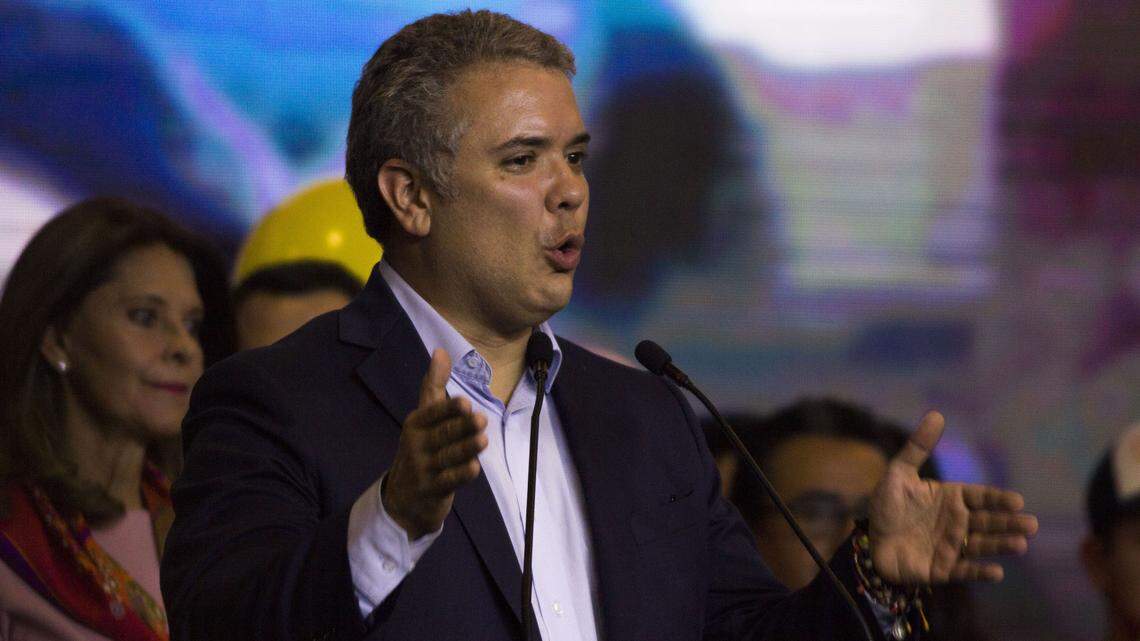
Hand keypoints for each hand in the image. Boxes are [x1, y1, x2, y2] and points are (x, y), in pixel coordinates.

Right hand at [382, 349, 488, 539]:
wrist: (403, 498)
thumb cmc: (420, 448)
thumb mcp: (423, 417)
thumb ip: (433, 385)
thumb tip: (441, 350)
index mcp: (416, 424)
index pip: (432, 414)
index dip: (448, 410)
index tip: (465, 403)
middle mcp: (417, 445)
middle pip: (443, 435)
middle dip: (462, 427)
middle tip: (481, 419)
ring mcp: (424, 469)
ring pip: (448, 457)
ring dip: (466, 449)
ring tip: (483, 440)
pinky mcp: (433, 490)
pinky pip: (449, 482)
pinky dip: (461, 475)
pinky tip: (475, 468)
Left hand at [866, 411, 1038, 584]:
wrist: (868, 542)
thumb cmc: (886, 507)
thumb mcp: (898, 473)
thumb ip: (918, 447)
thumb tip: (936, 414)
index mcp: (951, 499)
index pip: (980, 497)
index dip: (998, 499)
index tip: (1017, 501)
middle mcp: (957, 522)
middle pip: (988, 521)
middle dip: (1009, 523)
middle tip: (1031, 525)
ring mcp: (952, 547)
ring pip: (982, 545)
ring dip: (1001, 545)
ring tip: (1020, 545)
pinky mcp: (943, 570)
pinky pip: (964, 571)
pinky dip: (980, 572)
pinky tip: (996, 572)